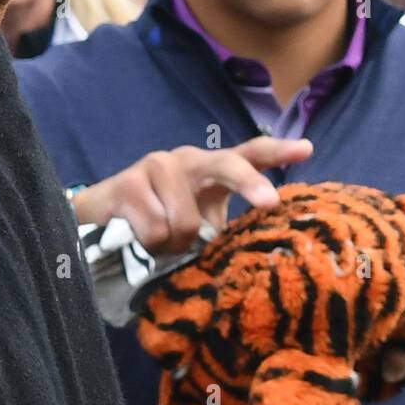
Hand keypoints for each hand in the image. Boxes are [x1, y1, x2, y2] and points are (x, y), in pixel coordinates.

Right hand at [72, 136, 312, 254]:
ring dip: (175, 245)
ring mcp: (156, 167)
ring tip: (160, 244)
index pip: (248, 154)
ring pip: (185, 220)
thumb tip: (255, 254)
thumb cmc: (157, 228)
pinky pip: (155, 231)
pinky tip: (137, 239)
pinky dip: (150, 247)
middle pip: (226, 165)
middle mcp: (186, 160)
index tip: (307, 150)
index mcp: (209, 170)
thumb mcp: (195, 229)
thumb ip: (220, 231)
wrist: (98, 225)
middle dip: (249, 182)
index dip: (278, 152)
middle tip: (268, 202)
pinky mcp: (127, 183)